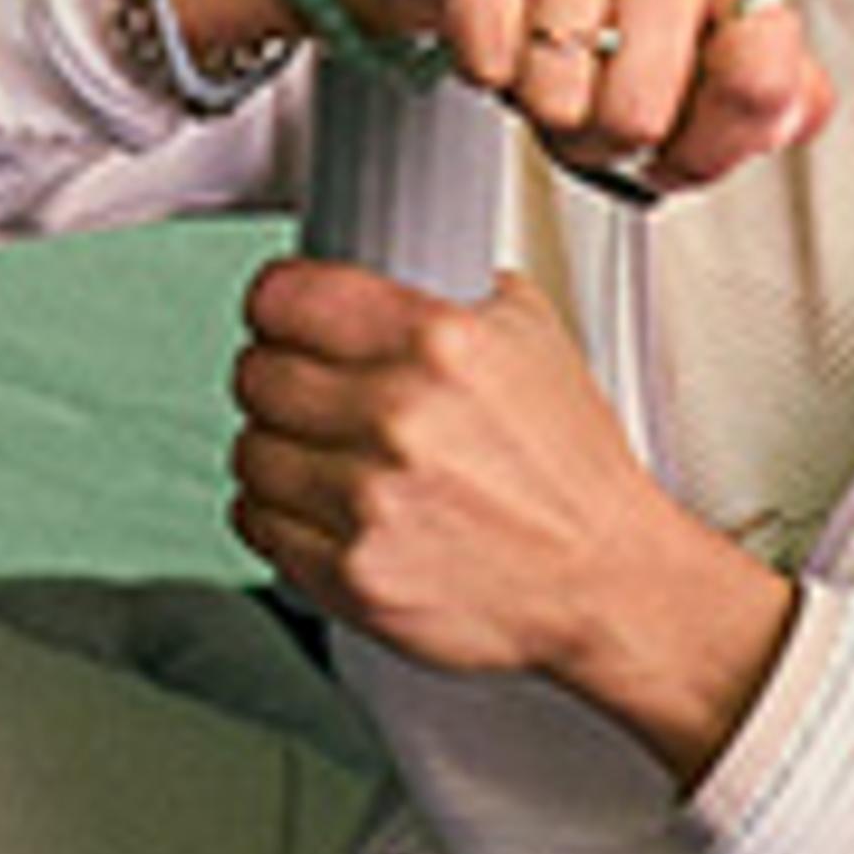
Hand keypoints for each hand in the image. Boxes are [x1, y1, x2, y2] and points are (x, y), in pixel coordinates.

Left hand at [229, 258, 794, 783]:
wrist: (603, 579)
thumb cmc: (571, 471)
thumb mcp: (532, 338)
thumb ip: (446, 294)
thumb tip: (373, 274)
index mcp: (438, 342)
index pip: (282, 298)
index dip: (276, 308)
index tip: (281, 320)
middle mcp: (398, 417)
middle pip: (256, 374)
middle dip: (279, 379)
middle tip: (310, 394)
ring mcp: (369, 501)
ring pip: (250, 451)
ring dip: (279, 452)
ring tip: (325, 458)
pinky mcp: (351, 574)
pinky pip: (259, 525)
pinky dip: (281, 516)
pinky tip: (324, 508)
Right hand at [326, 0, 830, 193]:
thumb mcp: (717, 28)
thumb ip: (776, 87)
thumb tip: (787, 117)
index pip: (758, 85)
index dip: (712, 147)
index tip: (686, 144)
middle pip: (643, 113)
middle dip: (611, 136)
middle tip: (602, 96)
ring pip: (559, 98)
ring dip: (548, 106)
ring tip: (557, 61)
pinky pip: (489, 63)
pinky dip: (490, 70)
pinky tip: (512, 31)